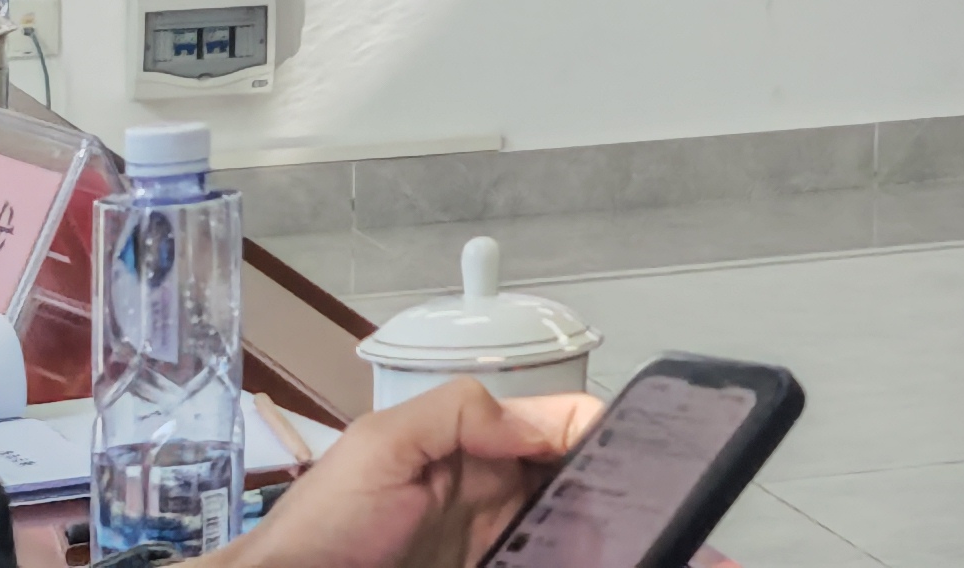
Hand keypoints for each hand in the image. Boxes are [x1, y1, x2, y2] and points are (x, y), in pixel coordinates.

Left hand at [227, 379, 601, 567]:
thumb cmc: (327, 521)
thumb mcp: (383, 443)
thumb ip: (459, 412)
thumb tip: (540, 425)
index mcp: (479, 442)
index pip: (559, 421)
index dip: (599, 428)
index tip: (631, 453)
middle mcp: (496, 488)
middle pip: (576, 476)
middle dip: (611, 483)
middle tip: (636, 507)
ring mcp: (492, 539)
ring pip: (565, 526)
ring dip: (592, 529)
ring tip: (621, 541)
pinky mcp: (488, 566)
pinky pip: (537, 558)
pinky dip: (563, 555)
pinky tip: (586, 557)